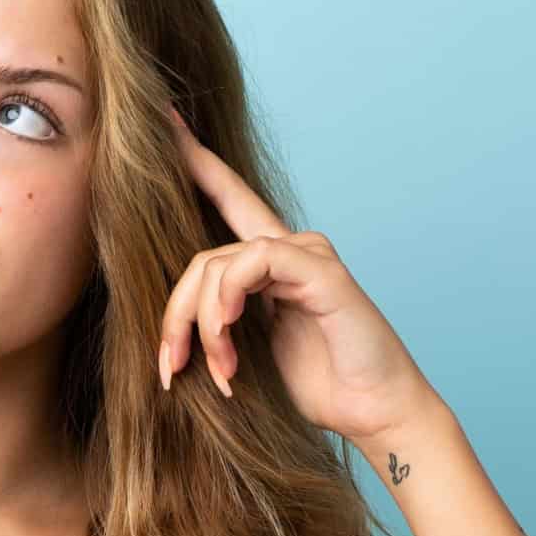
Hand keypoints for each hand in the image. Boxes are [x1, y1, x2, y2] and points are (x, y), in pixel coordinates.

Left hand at [156, 101, 441, 442]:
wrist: (373, 413)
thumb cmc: (316, 389)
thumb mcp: (247, 356)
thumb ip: (217, 328)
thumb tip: (167, 334)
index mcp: (269, 265)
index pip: (226, 200)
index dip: (195, 161)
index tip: (162, 122)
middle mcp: (287, 249)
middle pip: (200, 257)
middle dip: (175, 315)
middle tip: (169, 366)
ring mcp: (306, 254)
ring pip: (217, 264)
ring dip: (204, 324)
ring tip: (221, 371)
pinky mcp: (320, 268)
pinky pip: (252, 262)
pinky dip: (228, 300)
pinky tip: (230, 338)